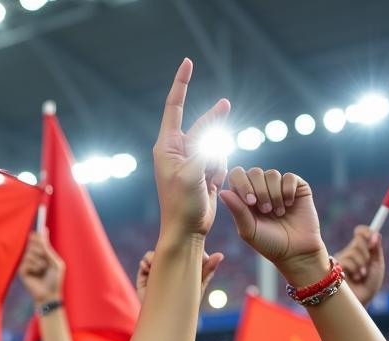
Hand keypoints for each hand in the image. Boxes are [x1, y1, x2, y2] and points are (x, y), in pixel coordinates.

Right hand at [19, 232, 64, 304]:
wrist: (49, 295)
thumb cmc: (55, 280)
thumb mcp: (55, 262)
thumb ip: (48, 250)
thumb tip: (43, 234)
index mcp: (44, 256)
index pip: (39, 242)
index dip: (39, 236)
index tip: (40, 230)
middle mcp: (34, 259)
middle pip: (33, 244)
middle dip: (39, 248)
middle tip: (44, 256)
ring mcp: (27, 265)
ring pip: (29, 253)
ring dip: (38, 260)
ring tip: (43, 269)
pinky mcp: (22, 271)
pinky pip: (26, 262)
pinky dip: (34, 266)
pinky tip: (37, 273)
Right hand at [136, 247, 223, 303]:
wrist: (166, 320)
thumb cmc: (186, 305)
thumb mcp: (198, 286)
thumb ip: (208, 270)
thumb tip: (221, 254)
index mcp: (183, 265)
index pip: (185, 249)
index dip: (188, 247)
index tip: (190, 254)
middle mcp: (169, 265)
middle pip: (169, 248)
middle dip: (171, 247)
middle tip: (174, 252)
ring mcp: (157, 269)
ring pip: (156, 253)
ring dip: (156, 255)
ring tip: (159, 261)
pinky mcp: (145, 275)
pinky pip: (144, 261)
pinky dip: (146, 261)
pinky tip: (150, 267)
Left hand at [153, 58, 229, 238]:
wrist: (187, 230)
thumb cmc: (182, 204)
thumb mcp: (192, 173)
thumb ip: (205, 147)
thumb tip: (217, 130)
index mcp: (166, 147)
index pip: (174, 107)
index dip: (181, 84)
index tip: (188, 62)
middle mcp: (177, 150)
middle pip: (203, 125)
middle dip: (213, 130)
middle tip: (222, 117)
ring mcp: (192, 160)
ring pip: (216, 143)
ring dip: (217, 161)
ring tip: (206, 182)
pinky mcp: (203, 170)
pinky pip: (221, 158)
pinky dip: (221, 170)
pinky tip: (213, 186)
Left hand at [220, 168, 328, 285]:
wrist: (295, 250)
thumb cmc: (268, 243)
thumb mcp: (249, 230)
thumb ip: (237, 210)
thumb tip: (222, 192)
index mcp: (244, 198)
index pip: (237, 176)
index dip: (242, 183)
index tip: (249, 202)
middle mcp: (261, 189)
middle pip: (254, 172)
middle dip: (259, 191)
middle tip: (265, 211)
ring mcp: (278, 187)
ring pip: (272, 174)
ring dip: (274, 194)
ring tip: (278, 213)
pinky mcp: (297, 187)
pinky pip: (289, 177)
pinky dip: (287, 191)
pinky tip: (289, 205)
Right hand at [336, 226, 384, 305]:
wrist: (360, 301)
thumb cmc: (369, 285)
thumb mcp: (377, 265)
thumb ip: (376, 249)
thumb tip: (375, 234)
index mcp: (360, 249)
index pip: (360, 232)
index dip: (367, 232)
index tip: (373, 238)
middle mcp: (349, 252)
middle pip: (358, 239)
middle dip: (367, 253)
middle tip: (367, 265)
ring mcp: (340, 260)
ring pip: (353, 251)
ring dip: (361, 265)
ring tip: (361, 276)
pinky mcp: (333, 268)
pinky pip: (346, 260)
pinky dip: (355, 269)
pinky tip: (355, 279)